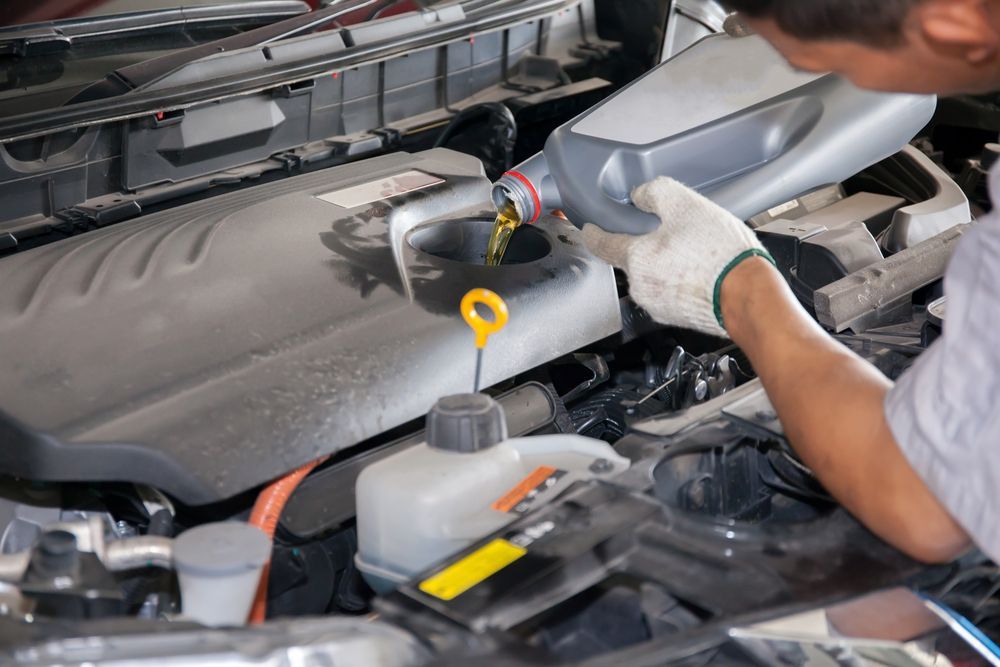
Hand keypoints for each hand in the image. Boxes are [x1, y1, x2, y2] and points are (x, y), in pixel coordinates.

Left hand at [582, 176, 771, 337]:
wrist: (749, 296)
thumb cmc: (720, 254)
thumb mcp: (686, 205)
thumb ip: (655, 192)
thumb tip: (639, 195)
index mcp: (636, 259)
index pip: (602, 244)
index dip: (593, 233)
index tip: (589, 230)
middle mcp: (641, 287)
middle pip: (632, 260)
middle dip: (647, 246)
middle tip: (675, 234)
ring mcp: (658, 306)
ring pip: (652, 277)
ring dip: (665, 264)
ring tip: (696, 254)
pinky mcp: (676, 317)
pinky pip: (669, 293)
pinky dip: (679, 281)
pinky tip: (701, 273)